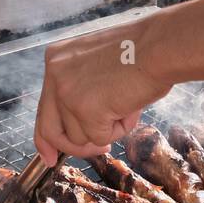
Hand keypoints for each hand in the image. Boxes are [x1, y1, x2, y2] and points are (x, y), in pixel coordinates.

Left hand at [33, 16, 172, 164]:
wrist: (160, 46)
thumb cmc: (140, 51)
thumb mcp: (97, 66)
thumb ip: (81, 90)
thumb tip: (79, 128)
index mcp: (55, 60)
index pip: (43, 107)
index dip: (46, 137)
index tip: (50, 156)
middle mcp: (54, 75)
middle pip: (50, 130)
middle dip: (71, 148)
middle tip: (100, 150)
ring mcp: (67, 93)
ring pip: (80, 137)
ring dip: (107, 129)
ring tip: (127, 104)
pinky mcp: (85, 110)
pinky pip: (100, 138)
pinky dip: (119, 129)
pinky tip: (130, 107)